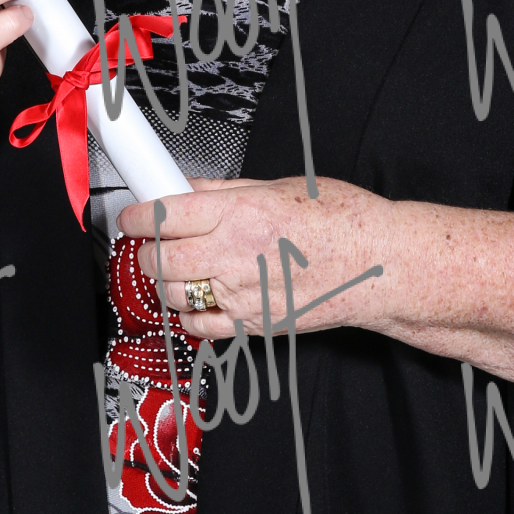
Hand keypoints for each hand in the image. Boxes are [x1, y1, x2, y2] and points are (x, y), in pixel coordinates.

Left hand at [117, 176, 391, 342]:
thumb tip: (187, 187)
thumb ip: (226, 190)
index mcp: (241, 212)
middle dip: (146, 249)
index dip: (136, 215)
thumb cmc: (343, 220)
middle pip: (158, 258)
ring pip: (172, 294)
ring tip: (179, 266)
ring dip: (166, 280)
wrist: (380, 264)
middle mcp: (235, 254)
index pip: (163, 215)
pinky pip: (198, 327)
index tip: (133, 216)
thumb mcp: (281, 186)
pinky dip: (189, 313)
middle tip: (153, 240)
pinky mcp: (253, 325)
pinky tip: (201, 296)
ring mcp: (242, 294)